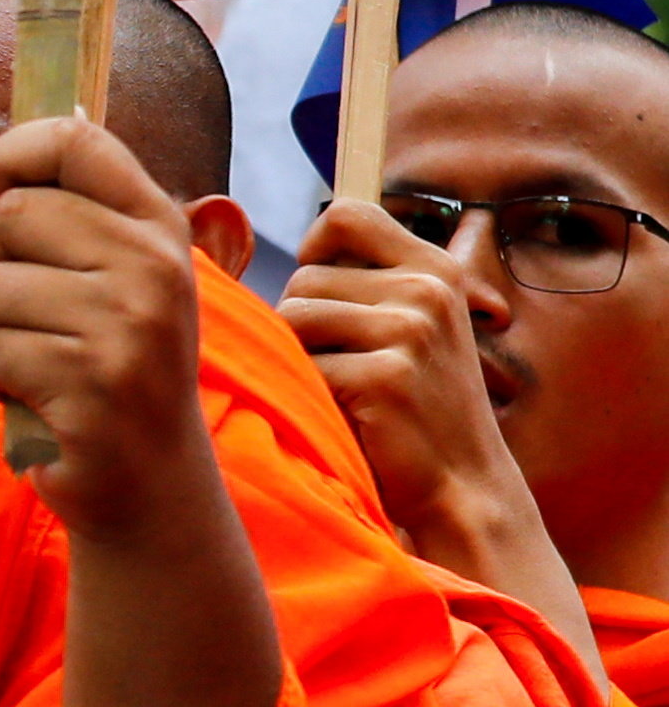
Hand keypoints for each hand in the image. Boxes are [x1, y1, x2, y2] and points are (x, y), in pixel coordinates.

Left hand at [0, 115, 233, 545]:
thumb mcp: (116, 279)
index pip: (73, 139)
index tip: (1, 194)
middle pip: (6, 218)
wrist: (153, 485)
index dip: (12, 156)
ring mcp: (131, 328)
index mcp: (159, 228)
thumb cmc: (110, 366)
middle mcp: (156, 268)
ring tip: (36, 362)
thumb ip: (75, 218)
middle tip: (26, 314)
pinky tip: (36, 400)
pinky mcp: (95, 387)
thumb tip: (3, 156)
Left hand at [278, 199, 586, 630]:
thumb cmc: (415, 410)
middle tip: (347, 371)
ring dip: (301, 361)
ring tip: (348, 393)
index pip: (347, 217)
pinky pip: (302, 367)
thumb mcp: (406, 329)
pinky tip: (350, 417)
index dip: (314, 247)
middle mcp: (427, 290)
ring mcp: (410, 330)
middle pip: (305, 277)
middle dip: (302, 325)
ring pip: (293, 318)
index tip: (320, 288)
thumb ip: (359, 283)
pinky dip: (310, 396)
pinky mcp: (387, 374)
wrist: (465, 489)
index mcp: (435, 270)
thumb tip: (241, 225)